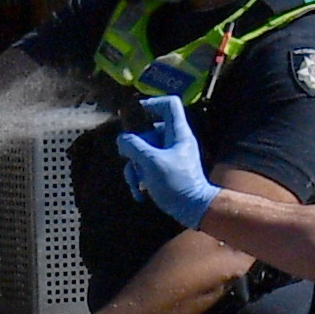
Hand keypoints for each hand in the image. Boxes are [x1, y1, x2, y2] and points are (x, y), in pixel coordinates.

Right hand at [115, 93, 215, 224]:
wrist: (193, 210)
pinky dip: (140, 178)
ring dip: (135, 169)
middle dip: (134, 149)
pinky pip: (147, 167)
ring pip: (144, 152)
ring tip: (137, 184)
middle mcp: (174, 141)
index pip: (169, 104)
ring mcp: (169, 156)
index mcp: (177, 133)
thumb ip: (133, 146)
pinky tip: (140, 193)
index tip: (136, 114)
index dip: (152, 103)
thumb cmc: (176, 184)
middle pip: (147, 132)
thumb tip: (121, 140)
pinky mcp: (165, 170)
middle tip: (130, 160)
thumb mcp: (150, 162)